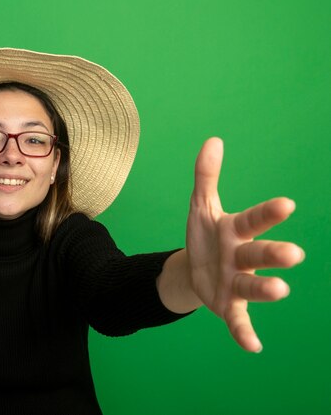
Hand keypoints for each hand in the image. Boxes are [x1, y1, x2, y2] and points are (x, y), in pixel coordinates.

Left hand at [186, 137, 304, 351]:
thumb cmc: (205, 236)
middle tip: (294, 254)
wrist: (192, 268)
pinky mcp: (226, 306)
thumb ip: (206, 176)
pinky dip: (244, 333)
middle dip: (274, 254)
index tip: (287, 204)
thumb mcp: (200, 206)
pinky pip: (237, 320)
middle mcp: (241, 257)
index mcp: (236, 231)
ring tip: (281, 291)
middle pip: (259, 254)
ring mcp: (235, 283)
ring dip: (266, 289)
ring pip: (252, 286)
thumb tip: (213, 140)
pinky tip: (253, 347)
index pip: (254, 220)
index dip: (268, 214)